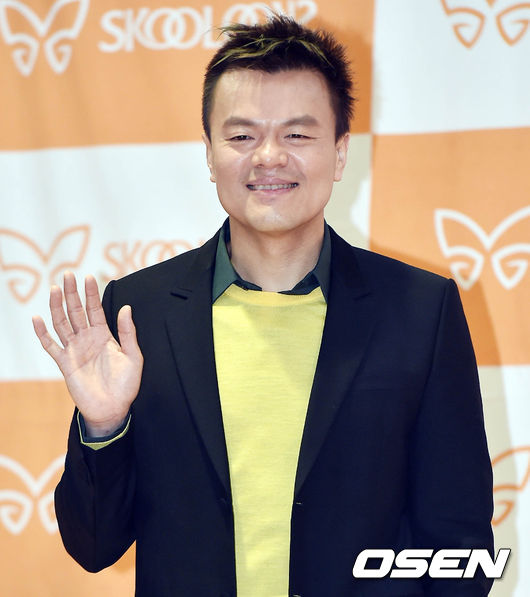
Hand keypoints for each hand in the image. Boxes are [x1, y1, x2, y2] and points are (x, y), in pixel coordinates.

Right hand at [32, 272, 142, 436]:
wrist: (113, 409)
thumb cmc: (126, 384)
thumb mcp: (134, 356)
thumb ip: (128, 333)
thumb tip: (126, 308)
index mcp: (104, 336)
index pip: (96, 310)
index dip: (91, 294)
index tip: (88, 277)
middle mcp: (87, 340)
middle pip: (77, 312)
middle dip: (72, 293)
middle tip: (67, 275)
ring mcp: (75, 350)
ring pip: (62, 324)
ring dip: (57, 307)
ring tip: (54, 289)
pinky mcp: (65, 363)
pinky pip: (51, 346)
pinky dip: (43, 333)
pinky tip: (37, 319)